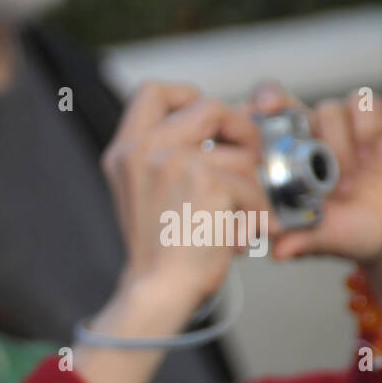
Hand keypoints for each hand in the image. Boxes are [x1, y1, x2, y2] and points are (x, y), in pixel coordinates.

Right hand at [101, 81, 274, 314]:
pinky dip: (258, 212)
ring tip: (241, 215)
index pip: (152, 92)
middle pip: (208, 105)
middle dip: (241, 128)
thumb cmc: (160, 251)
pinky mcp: (206, 181)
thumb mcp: (144, 194)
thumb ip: (165, 158)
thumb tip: (221, 130)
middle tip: (251, 156)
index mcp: (123, 152)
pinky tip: (244, 233)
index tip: (209, 120)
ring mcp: (173, 162)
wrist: (158, 290)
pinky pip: (253, 184)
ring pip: (241, 151)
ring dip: (252, 185)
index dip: (188, 95)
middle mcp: (142, 150)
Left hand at [251, 83, 381, 261]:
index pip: (254, 132)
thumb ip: (300, 240)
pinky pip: (364, 103)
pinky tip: (368, 146)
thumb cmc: (349, 231)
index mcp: (281, 163)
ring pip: (325, 109)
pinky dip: (363, 122)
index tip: (238, 120)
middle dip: (272, 100)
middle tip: (269, 108)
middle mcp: (306, 139)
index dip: (243, 122)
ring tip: (344, 183)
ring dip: (334, 144)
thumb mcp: (322, 239)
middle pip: (280, 101)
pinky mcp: (377, 120)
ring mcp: (339, 128)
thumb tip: (277, 252)